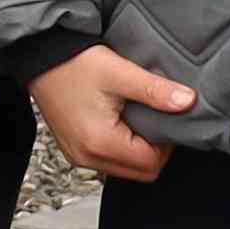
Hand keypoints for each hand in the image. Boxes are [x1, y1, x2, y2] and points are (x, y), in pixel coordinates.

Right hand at [28, 44, 197, 183]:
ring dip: (136, 149)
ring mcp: (78, 156)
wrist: (41, 55)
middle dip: (153, 150)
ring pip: (124, 169)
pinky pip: (107, 161)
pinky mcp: (74, 151)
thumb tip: (188, 102)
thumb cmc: (75, 63)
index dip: (166, 144)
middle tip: (152, 118)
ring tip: (134, 117)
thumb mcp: (121, 73)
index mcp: (99, 142)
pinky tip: (118, 122)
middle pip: (139, 172)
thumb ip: (156, 91)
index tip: (163, 117)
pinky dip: (119, 147)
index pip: (151, 163)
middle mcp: (86, 157)